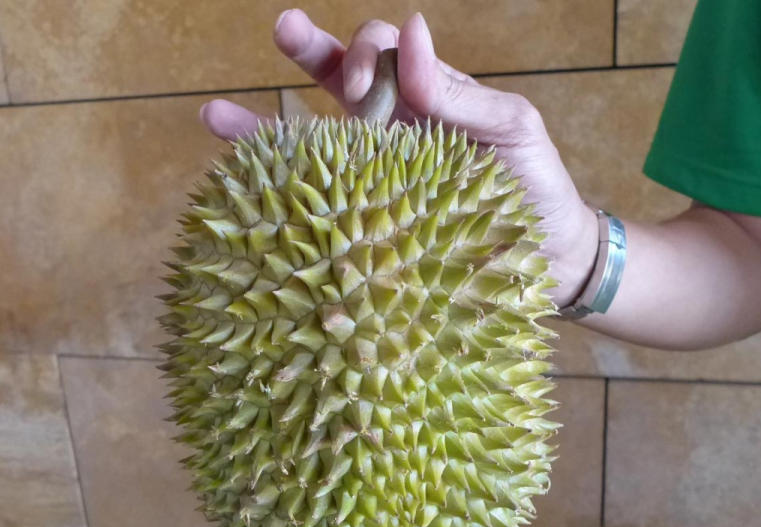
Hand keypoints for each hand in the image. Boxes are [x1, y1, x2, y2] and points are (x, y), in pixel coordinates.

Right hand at [199, 10, 597, 306]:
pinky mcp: (370, 217)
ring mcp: (379, 173)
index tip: (371, 83)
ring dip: (265, 122)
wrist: (547, 260)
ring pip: (314, 136)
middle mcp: (397, 130)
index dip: (372, 53)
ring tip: (214, 114)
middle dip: (312, 51)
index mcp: (431, 98)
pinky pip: (318, 195)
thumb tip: (413, 32)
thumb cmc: (536, 187)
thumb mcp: (512, 127)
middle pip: (341, 78)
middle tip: (286, 30)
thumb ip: (462, 91)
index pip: (388, 52)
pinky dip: (278, 186)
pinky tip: (239, 180)